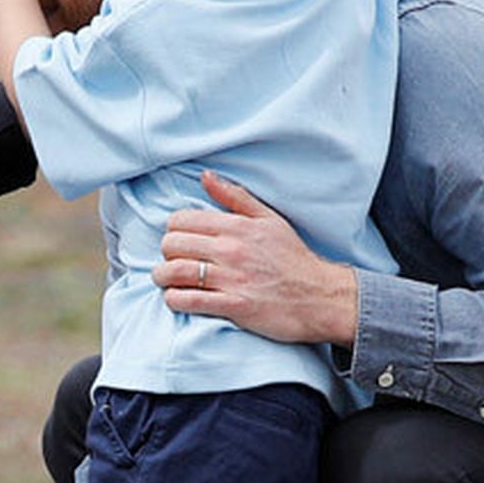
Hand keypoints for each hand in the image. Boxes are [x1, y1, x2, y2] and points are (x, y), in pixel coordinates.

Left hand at [154, 170, 359, 347]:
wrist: (321, 297)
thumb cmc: (293, 258)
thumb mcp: (269, 219)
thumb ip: (235, 197)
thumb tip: (205, 176)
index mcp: (238, 226)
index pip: (181, 220)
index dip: (173, 230)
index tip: (180, 240)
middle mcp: (232, 249)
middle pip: (172, 244)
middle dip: (166, 253)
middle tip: (172, 261)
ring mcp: (232, 278)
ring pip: (175, 272)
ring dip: (162, 277)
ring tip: (166, 280)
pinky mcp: (234, 306)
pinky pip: (189, 300)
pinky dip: (174, 299)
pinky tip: (176, 298)